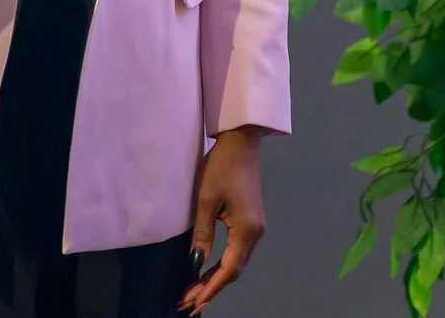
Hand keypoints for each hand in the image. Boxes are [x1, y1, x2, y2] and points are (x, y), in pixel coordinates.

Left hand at [180, 125, 267, 312]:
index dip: (211, 289)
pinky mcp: (251, 222)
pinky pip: (237, 252)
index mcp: (246, 230)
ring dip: (217, 278)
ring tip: (195, 291)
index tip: (194, 304)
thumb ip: (202, 234)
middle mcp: (255, 234)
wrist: (240, 143)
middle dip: (212, 288)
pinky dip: (223, 265)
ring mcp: (256, 228)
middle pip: (235, 270)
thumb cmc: (221, 168)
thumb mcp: (205, 200)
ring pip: (237, 263)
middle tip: (189, 302)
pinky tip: (208, 270)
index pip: (229, 270)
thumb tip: (195, 263)